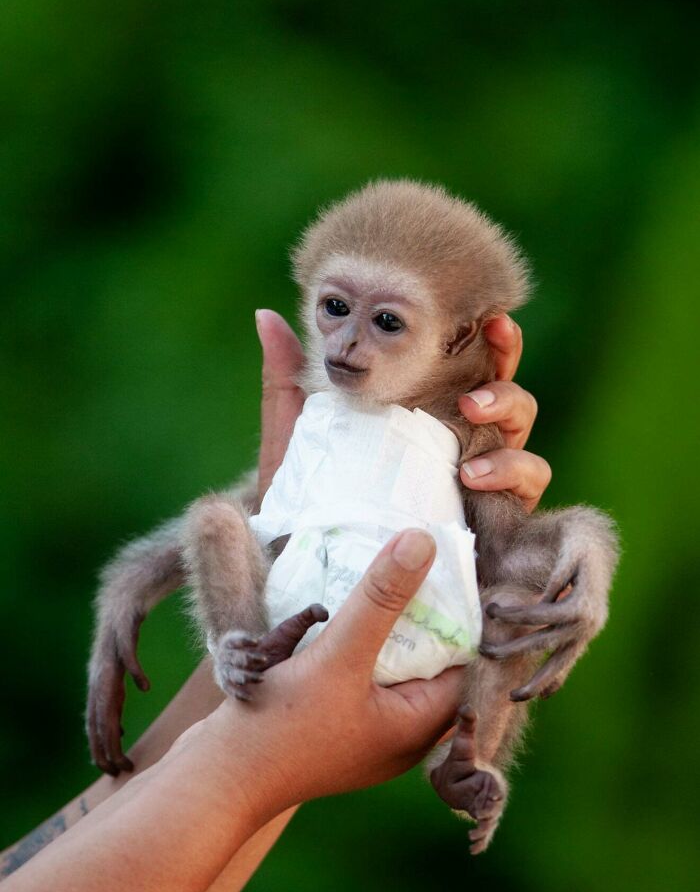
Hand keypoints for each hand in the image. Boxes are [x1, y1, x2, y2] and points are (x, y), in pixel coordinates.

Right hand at [207, 529, 462, 811]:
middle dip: (415, 614)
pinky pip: (356, 676)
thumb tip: (423, 541)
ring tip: (373, 581)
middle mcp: (399, 735)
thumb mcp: (340, 655)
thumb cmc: (283, 727)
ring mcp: (364, 732)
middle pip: (424, 660)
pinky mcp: (332, 727)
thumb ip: (382, 599)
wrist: (217, 778)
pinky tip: (333, 615)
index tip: (445, 568)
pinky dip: (351, 646)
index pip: (461, 660)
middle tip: (407, 564)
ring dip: (379, 627)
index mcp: (418, 727)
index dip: (456, 614)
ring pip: (387, 665)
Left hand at [255, 309, 550, 510]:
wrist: (324, 579)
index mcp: (425, 411)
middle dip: (506, 356)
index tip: (483, 311)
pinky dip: (511, 469)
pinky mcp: (497, 512)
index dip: (484, 333)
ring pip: (521, 427)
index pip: (464, 362)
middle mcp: (462, 436)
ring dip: (507, 407)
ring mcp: (485, 473)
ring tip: (469, 410)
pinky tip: (472, 474)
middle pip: (503, 385)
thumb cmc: (314, 505)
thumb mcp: (295, 442)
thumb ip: (287, 381)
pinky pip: (527, 483)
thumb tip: (267, 316)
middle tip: (490, 336)